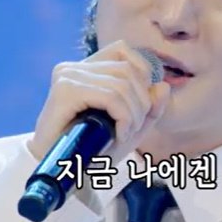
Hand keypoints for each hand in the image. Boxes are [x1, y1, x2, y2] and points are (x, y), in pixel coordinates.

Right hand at [27, 40, 170, 161]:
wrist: (58, 171)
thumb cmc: (93, 149)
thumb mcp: (131, 127)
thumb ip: (151, 108)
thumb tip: (163, 86)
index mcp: (86, 68)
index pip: (123, 51)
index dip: (142, 75)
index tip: (141, 106)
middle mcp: (74, 67)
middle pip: (128, 70)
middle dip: (142, 103)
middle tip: (133, 128)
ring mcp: (68, 77)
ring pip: (122, 85)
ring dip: (133, 114)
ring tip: (125, 134)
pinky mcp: (65, 92)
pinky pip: (110, 97)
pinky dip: (123, 118)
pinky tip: (119, 135)